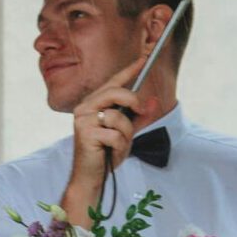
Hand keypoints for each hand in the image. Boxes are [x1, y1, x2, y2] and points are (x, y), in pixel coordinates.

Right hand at [66, 58, 158, 197]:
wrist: (91, 177)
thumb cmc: (106, 154)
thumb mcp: (127, 133)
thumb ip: (139, 117)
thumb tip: (153, 100)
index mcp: (94, 103)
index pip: (113, 82)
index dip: (129, 70)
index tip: (145, 59)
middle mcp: (85, 107)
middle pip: (115, 92)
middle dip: (133, 102)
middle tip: (140, 112)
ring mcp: (83, 120)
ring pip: (118, 116)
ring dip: (125, 134)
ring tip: (118, 145)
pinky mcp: (85, 134)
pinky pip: (115, 135)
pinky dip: (119, 146)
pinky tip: (110, 152)